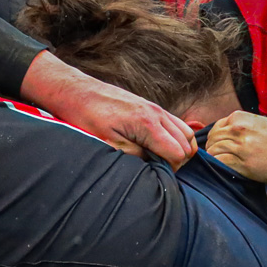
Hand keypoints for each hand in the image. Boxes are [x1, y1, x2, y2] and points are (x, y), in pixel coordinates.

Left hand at [22, 55, 197, 165]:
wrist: (79, 92)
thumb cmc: (88, 117)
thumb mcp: (107, 143)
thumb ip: (133, 155)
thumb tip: (151, 164)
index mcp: (147, 124)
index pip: (178, 153)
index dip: (171, 169)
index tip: (156, 174)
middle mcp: (156, 114)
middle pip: (187, 144)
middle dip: (178, 160)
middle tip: (157, 168)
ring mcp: (156, 108)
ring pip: (186, 133)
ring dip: (179, 148)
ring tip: (159, 158)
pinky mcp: (151, 107)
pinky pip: (175, 123)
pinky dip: (175, 137)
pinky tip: (158, 145)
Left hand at [205, 111, 266, 183]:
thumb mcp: (264, 127)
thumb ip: (246, 132)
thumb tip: (233, 145)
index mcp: (241, 117)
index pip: (216, 129)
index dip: (218, 141)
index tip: (225, 151)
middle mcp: (237, 129)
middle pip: (211, 141)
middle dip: (214, 152)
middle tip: (224, 164)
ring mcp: (239, 145)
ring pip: (212, 152)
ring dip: (216, 162)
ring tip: (228, 170)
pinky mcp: (244, 163)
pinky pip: (218, 165)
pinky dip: (219, 170)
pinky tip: (228, 175)